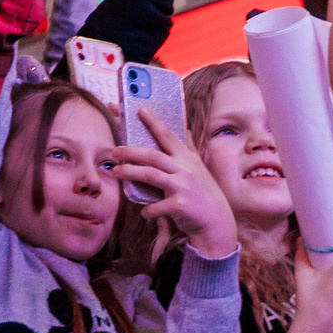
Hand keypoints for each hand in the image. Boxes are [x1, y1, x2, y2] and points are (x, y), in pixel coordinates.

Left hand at [111, 109, 236, 258]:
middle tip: (115, 151)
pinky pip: (155, 206)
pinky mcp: (180, 205)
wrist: (217, 223)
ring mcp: (183, 187)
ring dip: (130, 173)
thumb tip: (186, 130)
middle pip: (153, 155)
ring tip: (116, 171)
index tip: (140, 109)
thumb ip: (190, 150)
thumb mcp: (200, 170)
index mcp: (188, 159)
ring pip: (150, 175)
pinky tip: (144, 211)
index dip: (154, 122)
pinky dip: (147, 210)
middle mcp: (186, 170)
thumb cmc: (204, 196)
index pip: (168, 136)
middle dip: (131, 151)